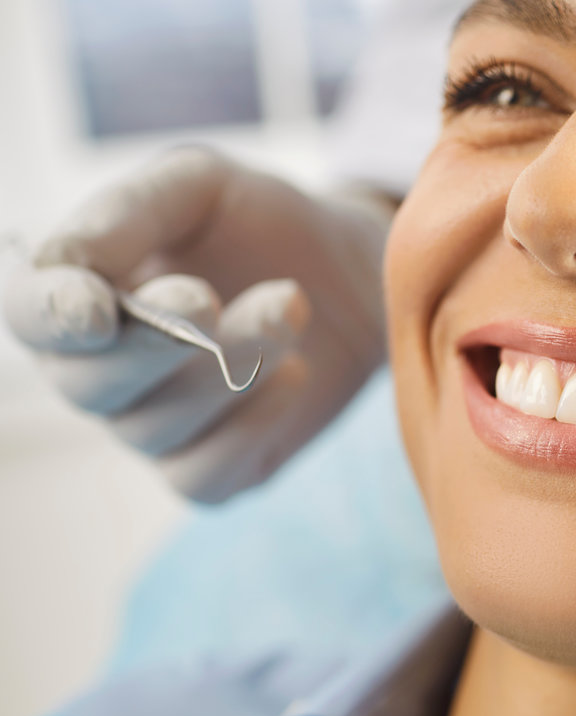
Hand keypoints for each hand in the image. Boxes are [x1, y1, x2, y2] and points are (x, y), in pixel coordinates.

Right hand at [3, 147, 392, 501]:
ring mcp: (153, 425)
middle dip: (152, 345)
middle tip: (212, 300)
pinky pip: (205, 476)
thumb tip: (71, 264)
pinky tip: (297, 375)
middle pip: (85, 385)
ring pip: (155, 429)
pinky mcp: (214, 465)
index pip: (29, 315)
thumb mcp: (200, 185)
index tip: (97, 307)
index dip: (52, 315)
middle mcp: (98, 370)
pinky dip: (253, 427)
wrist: (349, 270)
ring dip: (227, 370)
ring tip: (289, 307)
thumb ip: (131, 212)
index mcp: (76, 291)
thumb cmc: (258, 221)